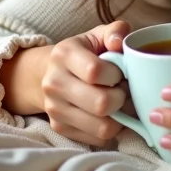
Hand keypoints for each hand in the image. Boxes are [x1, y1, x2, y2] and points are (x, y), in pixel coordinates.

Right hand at [38, 21, 131, 146]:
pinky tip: (110, 115)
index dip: (116, 74)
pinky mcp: (59, 128)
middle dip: (121, 98)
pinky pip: (98, 139)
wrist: (48, 73)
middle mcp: (54, 83)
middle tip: (123, 90)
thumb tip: (119, 43)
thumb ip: (115, 31)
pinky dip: (111, 129)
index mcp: (64, 54)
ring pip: (102, 127)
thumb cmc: (83, 53)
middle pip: (101, 104)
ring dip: (120, 117)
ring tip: (118, 103)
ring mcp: (54, 109)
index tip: (119, 72)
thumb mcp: (97, 35)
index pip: (95, 72)